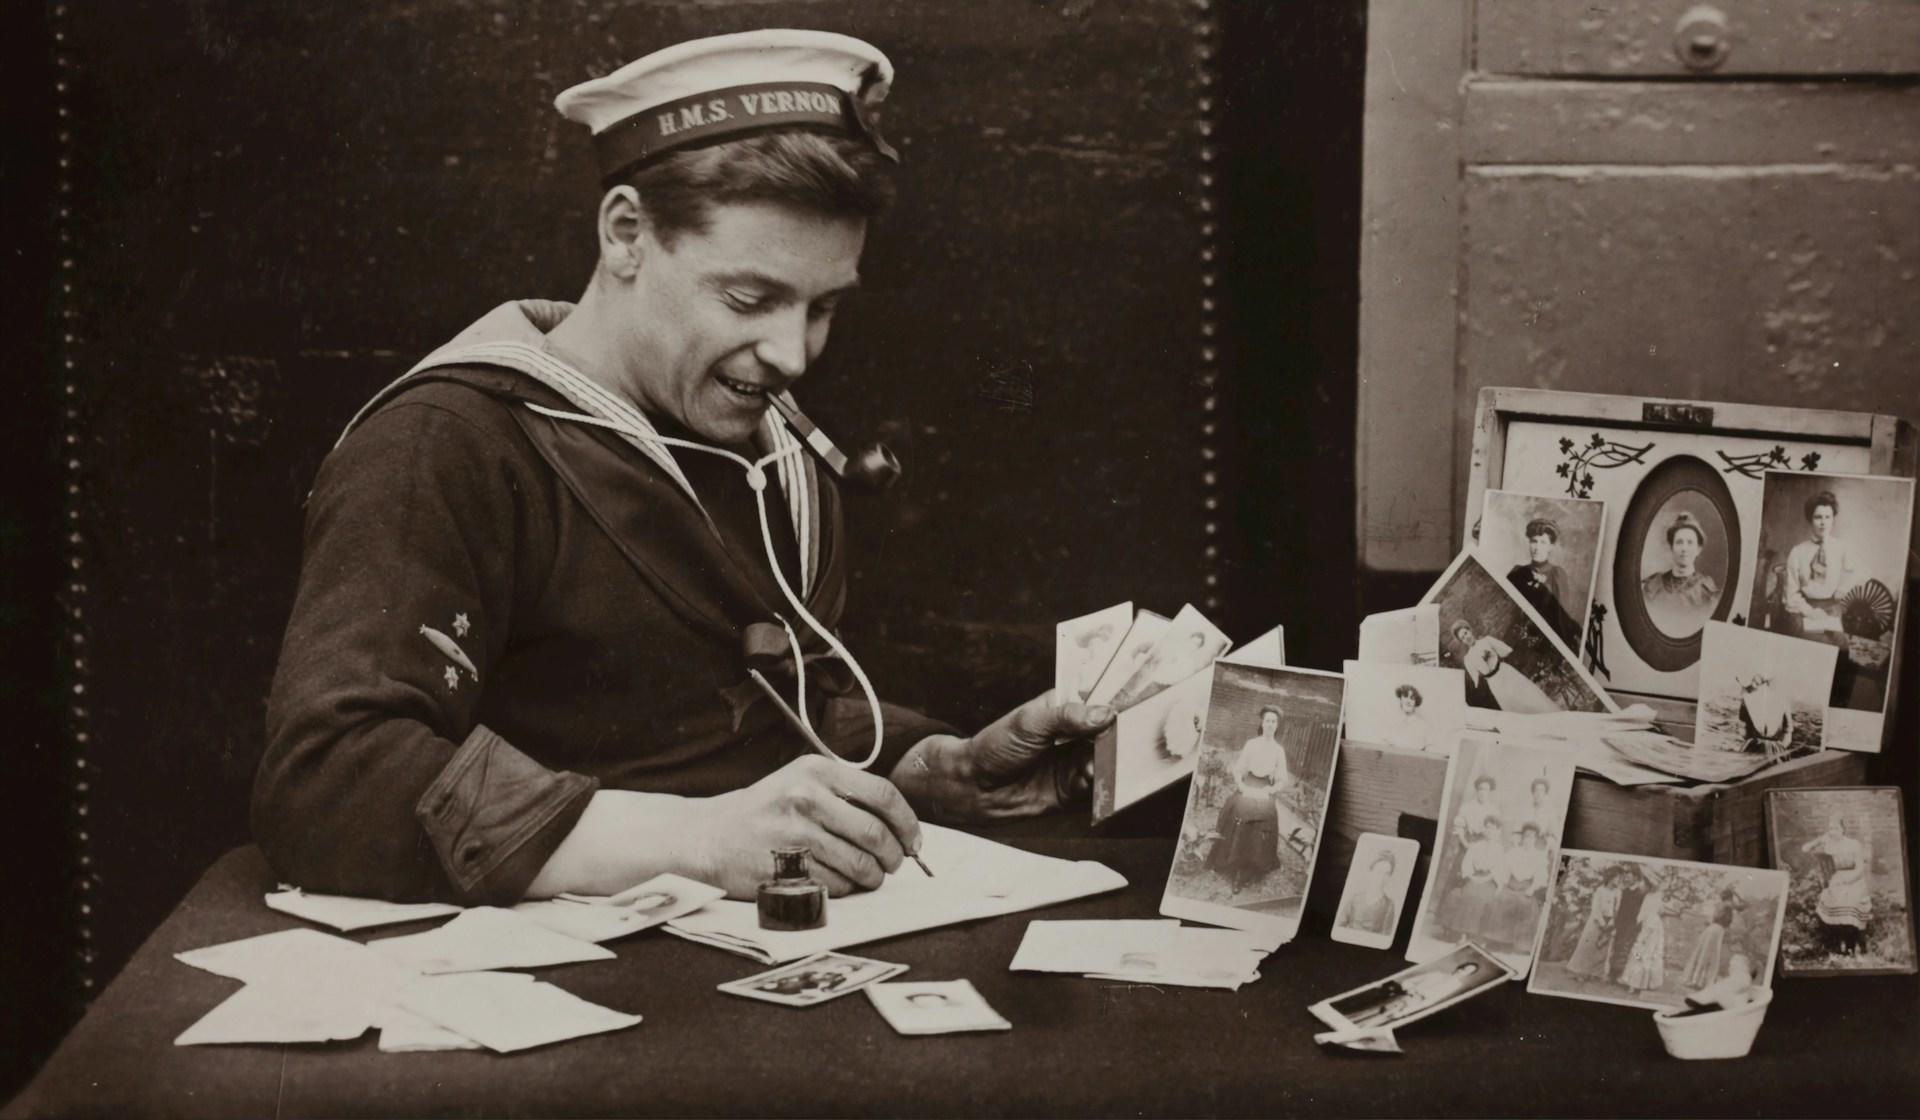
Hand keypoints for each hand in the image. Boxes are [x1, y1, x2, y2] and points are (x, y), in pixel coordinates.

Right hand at [689, 755, 922, 897]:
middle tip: (894, 865)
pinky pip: (836, 885)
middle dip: (894, 856)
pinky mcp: (785, 867)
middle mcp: (806, 797)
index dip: (907, 822)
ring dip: (873, 877)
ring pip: (859, 864)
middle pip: (875, 833)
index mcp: (816, 770)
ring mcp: (794, 833)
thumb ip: (846, 794)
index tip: (914, 840)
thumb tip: (900, 824)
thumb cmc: (764, 811)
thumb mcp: (801, 781)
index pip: (883, 794)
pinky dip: (846, 889)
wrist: (710, 836)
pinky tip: (838, 882)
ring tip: (870, 876)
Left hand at [890, 690, 1113, 821]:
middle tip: (1127, 737)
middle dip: (1120, 735)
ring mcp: (1076, 760)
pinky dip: (1099, 783)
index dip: (1118, 702)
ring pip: (1106, 759)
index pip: (1099, 700)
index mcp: (1066, 708)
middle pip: (1109, 732)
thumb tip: (1105, 713)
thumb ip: (1067, 716)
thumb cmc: (996, 746)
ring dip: (1110, 761)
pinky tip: (1092, 778)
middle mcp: (1076, 734)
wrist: (974, 787)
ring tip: (1103, 761)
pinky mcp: (1074, 788)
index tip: (1139, 702)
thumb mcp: (1029, 722)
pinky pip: (1096, 784)